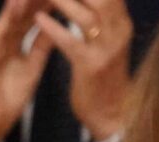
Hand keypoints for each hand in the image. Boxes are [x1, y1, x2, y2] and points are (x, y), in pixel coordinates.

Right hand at [0, 0, 51, 141]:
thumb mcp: (32, 68)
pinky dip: (7, 17)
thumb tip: (56, 25)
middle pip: (19, 11)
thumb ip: (41, 46)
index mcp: (12, 43)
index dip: (44, 1)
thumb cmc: (7, 101)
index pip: (30, 15)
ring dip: (21, 2)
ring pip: (8, 17)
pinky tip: (17, 3)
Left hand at [35, 0, 132, 141]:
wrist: (113, 113)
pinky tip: (38, 20)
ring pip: (87, 16)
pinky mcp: (91, 67)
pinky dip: (54, 29)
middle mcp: (119, 29)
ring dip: (64, 0)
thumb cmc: (103, 76)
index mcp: (120, 21)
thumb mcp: (105, 41)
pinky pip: (72, 43)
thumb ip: (99, 17)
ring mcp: (107, 49)